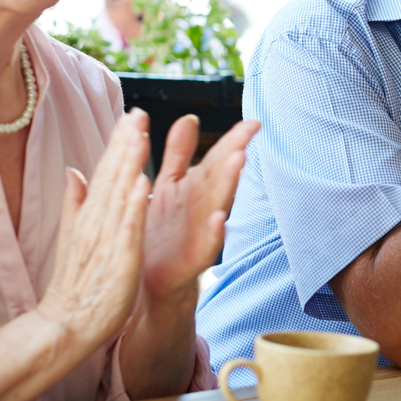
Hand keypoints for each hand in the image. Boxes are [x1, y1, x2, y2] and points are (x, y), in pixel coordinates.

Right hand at [36, 110, 152, 347]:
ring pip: (119, 195)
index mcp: (90, 216)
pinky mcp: (118, 260)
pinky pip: (127, 229)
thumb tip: (72, 170)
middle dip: (125, 142)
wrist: (64, 326)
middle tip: (138, 111)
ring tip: (141, 134)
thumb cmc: (76, 284)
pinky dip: (134, 206)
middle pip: (112, 176)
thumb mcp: (74, 236)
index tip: (133, 114)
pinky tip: (143, 185)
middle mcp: (96, 222)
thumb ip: (74, 202)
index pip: (106, 172)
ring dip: (130, 164)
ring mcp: (106, 240)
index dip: (119, 143)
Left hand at [142, 115, 259, 304]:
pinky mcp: (191, 260)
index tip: (254, 122)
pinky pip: (206, 246)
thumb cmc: (159, 233)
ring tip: (239, 161)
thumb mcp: (168, 186)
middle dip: (234, 155)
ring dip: (230, 184)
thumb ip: (179, 153)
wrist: (146, 282)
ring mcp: (200, 232)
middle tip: (248, 134)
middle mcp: (202, 207)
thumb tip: (189, 118)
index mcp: (195, 187)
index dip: (234, 139)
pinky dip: (214, 233)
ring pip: (218, 204)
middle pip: (222, 177)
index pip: (218, 157)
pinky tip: (219, 219)